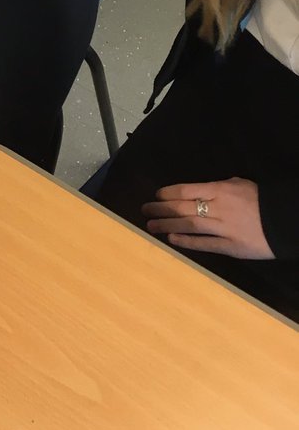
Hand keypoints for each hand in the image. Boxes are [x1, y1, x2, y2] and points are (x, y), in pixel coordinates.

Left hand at [142, 177, 274, 258]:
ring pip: (189, 224)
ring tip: (151, 226)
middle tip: (145, 210)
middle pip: (183, 207)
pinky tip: (172, 239)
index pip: (186, 190)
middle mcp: (218, 208)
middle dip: (161, 208)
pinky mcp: (230, 246)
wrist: (285, 221)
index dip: (168, 193)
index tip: (156, 195)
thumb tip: (203, 189)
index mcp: (220, 190)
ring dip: (168, 225)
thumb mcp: (240, 184)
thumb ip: (221, 186)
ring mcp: (223, 228)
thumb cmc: (262, 199)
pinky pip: (205, 243)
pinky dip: (187, 241)